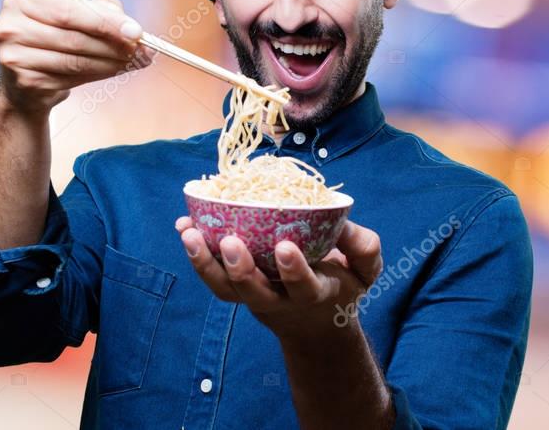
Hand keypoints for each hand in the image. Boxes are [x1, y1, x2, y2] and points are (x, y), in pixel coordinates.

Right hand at [0, 0, 150, 115]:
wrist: (25, 81)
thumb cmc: (54, 37)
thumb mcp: (74, 15)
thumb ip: (101, 11)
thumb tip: (132, 27)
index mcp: (20, 0)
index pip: (68, 10)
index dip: (105, 21)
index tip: (136, 31)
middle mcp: (10, 27)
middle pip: (73, 37)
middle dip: (113, 44)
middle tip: (141, 50)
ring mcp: (13, 57)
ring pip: (74, 60)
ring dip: (110, 62)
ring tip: (133, 61)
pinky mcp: (24, 82)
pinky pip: (69, 79)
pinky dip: (97, 75)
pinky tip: (113, 70)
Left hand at [175, 217, 382, 339]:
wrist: (315, 324)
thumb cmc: (340, 284)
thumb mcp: (364, 271)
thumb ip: (364, 248)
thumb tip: (344, 225)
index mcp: (313, 293)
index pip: (303, 287)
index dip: (294, 270)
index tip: (285, 247)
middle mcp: (278, 299)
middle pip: (254, 292)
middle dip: (241, 270)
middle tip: (229, 242)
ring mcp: (252, 296)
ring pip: (224, 288)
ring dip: (204, 262)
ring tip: (189, 233)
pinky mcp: (234, 289)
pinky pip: (211, 275)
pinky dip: (196, 253)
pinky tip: (184, 227)